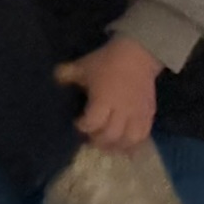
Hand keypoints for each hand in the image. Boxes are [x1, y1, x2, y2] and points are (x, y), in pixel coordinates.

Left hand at [56, 36, 161, 151]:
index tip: (77, 123)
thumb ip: (67, 75)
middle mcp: (122, 110)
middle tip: (90, 138)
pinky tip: (126, 149)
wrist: (137, 54)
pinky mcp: (149, 114)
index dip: (83, 127)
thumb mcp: (83, 66)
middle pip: (111, 135)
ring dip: (117, 147)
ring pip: (129, 140)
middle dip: (98, 141)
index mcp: (104, 99)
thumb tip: (54, 80)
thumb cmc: (107, 61)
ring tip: (107, 146)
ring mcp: (137, 114)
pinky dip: (134, 145)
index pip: (93, 122)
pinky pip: (144, 136)